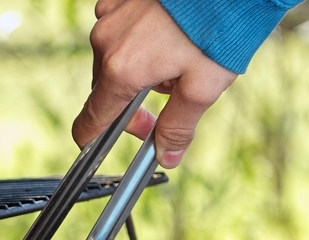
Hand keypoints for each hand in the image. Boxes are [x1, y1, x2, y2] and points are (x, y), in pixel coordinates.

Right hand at [72, 0, 236, 167]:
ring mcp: (110, 15)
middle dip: (131, 103)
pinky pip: (118, 30)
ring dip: (136, 68)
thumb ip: (179, 126)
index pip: (91, 120)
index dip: (95, 140)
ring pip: (113, 59)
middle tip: (169, 100)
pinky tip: (166, 35)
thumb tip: (167, 156)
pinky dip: (137, 40)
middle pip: (105, 90)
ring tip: (177, 59)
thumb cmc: (217, 27)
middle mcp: (107, 42)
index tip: (103, 147)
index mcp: (122, 70)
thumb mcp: (203, 87)